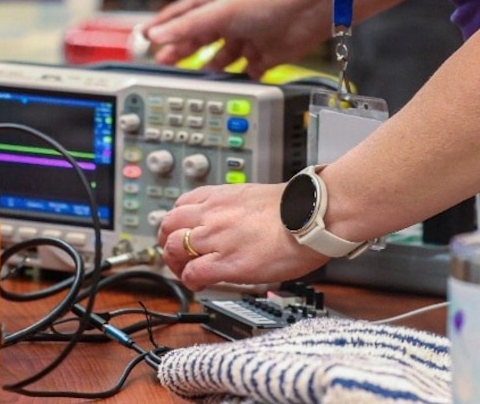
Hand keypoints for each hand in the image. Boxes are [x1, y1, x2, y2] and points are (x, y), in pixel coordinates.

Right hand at [142, 0, 327, 76]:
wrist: (307, 9)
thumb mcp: (219, 13)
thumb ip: (186, 26)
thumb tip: (156, 34)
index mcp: (215, 3)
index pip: (181, 14)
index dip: (163, 25)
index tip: (145, 38)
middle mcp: (229, 20)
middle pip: (197, 38)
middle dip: (180, 50)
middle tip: (163, 63)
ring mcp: (246, 38)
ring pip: (220, 58)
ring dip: (208, 68)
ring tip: (194, 78)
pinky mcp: (263, 55)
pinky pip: (244, 72)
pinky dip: (236, 80)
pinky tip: (228, 86)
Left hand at [157, 182, 326, 289]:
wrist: (312, 216)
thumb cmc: (296, 209)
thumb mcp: (255, 197)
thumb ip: (235, 208)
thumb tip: (235, 221)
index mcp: (220, 196)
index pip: (180, 205)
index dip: (176, 223)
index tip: (181, 233)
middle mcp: (213, 214)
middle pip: (168, 225)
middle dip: (167, 242)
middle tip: (177, 256)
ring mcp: (217, 238)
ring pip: (174, 248)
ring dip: (175, 263)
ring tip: (186, 272)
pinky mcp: (227, 263)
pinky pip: (193, 273)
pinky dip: (191, 280)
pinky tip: (200, 284)